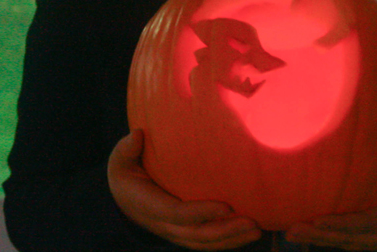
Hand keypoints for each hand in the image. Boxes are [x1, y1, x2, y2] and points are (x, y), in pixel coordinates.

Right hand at [107, 129, 262, 249]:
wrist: (121, 199)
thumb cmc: (125, 173)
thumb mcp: (120, 160)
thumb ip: (127, 148)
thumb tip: (137, 135)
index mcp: (149, 206)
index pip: (178, 214)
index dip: (202, 212)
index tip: (226, 206)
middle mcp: (163, 224)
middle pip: (198, 234)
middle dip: (226, 230)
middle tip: (252, 222)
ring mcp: (174, 232)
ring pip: (205, 243)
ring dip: (232, 239)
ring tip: (256, 230)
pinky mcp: (184, 234)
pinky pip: (206, 243)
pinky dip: (228, 242)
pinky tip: (247, 235)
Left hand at [284, 144, 376, 250]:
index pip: (369, 224)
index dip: (345, 223)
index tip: (320, 219)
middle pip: (349, 238)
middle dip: (320, 235)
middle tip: (292, 228)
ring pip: (343, 243)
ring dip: (316, 239)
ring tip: (290, 231)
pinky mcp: (370, 239)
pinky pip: (344, 241)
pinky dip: (323, 238)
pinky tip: (302, 232)